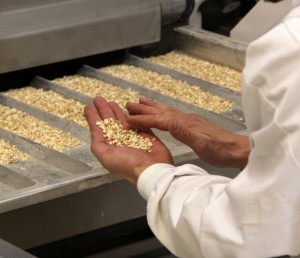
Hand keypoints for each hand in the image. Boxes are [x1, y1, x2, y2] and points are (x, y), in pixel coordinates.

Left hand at [84, 97, 172, 184]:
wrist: (152, 169)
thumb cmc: (128, 164)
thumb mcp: (106, 156)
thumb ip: (97, 143)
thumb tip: (93, 129)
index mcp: (109, 146)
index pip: (99, 129)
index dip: (94, 117)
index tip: (89, 107)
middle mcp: (120, 141)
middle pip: (110, 122)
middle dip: (103, 110)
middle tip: (98, 99)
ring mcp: (133, 137)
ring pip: (123, 120)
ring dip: (116, 111)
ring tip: (110, 101)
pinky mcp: (146, 134)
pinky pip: (138, 121)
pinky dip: (133, 115)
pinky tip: (129, 109)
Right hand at [126, 98, 249, 168]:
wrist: (238, 149)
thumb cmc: (221, 151)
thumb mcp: (203, 145)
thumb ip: (185, 133)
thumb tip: (168, 122)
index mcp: (186, 124)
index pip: (160, 119)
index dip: (143, 119)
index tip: (128, 118)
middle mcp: (186, 119)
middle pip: (161, 111)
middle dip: (144, 108)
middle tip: (129, 104)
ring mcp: (190, 120)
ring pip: (166, 111)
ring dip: (152, 107)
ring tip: (141, 102)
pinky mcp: (193, 124)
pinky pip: (173, 115)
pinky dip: (163, 112)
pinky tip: (162, 113)